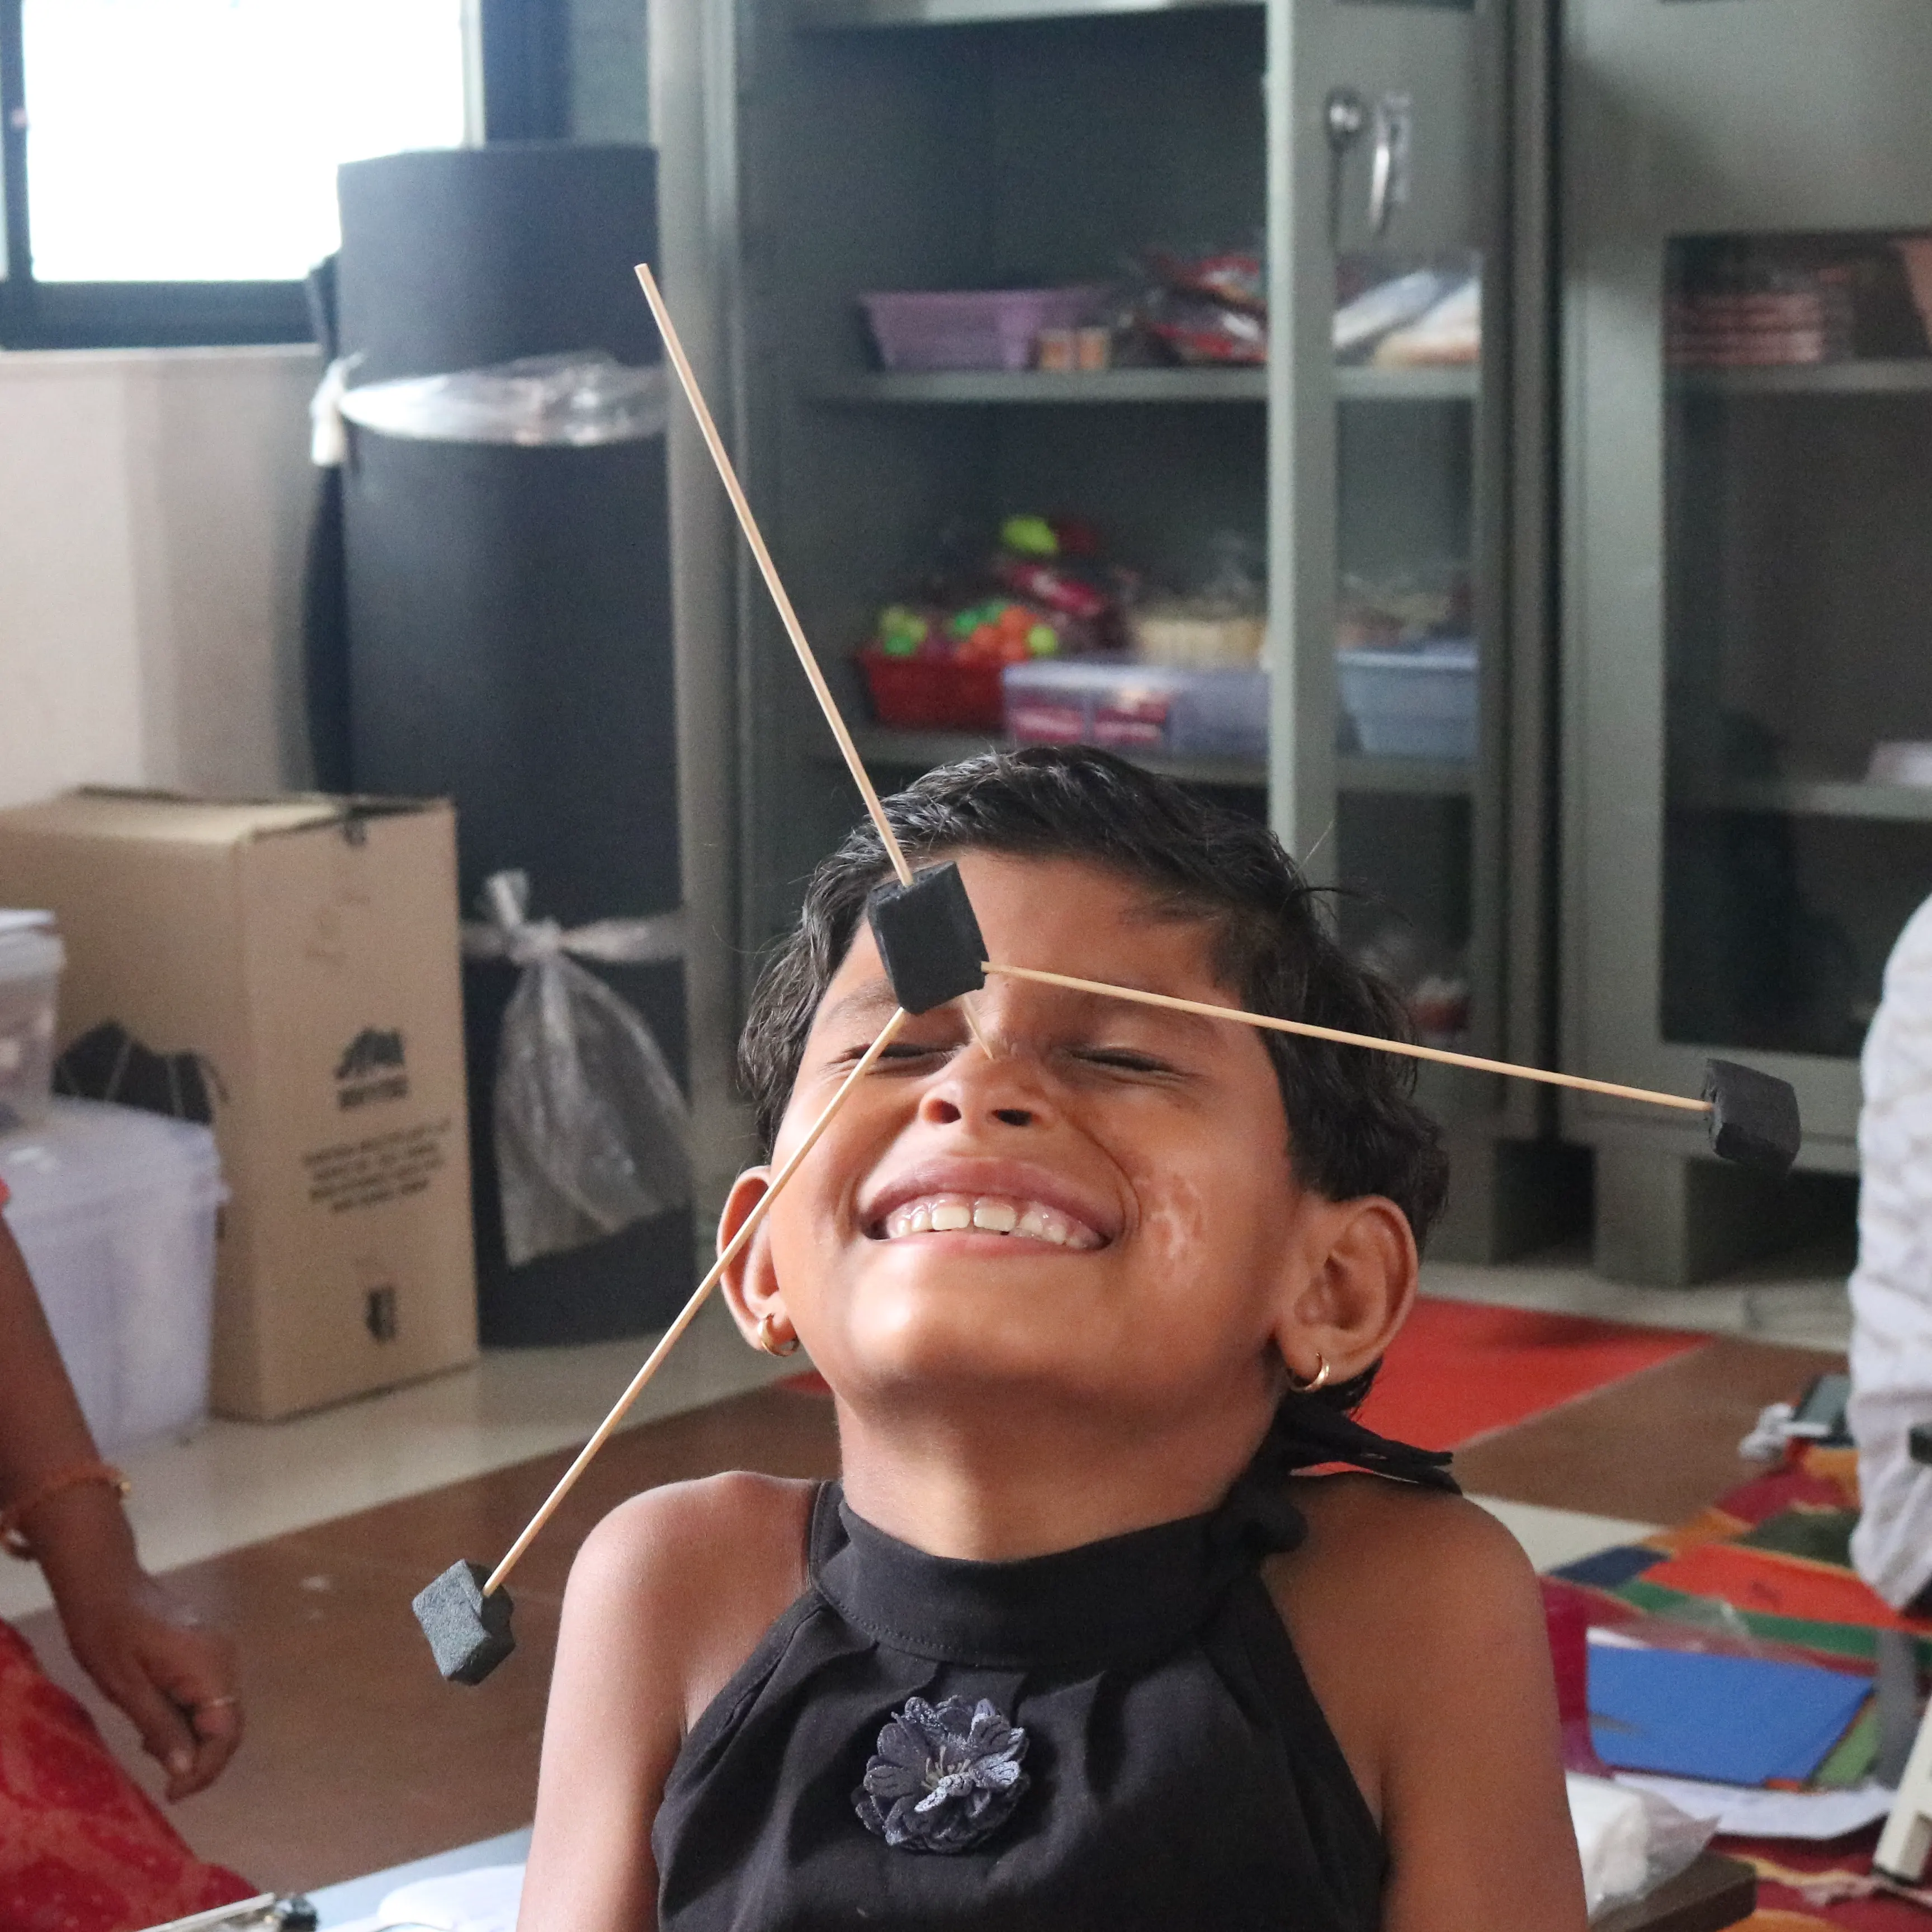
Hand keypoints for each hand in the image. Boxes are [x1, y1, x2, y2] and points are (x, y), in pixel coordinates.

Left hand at [55, 1573, 242, 1799]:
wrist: (105, 1585)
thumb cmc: (109, 1635)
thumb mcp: (127, 1688)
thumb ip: (161, 1728)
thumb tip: (186, 1769)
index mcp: (209, 1670)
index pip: (225, 1733)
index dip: (205, 1770)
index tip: (173, 1794)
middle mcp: (224, 1661)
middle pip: (227, 1724)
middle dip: (199, 1758)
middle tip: (163, 1778)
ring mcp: (217, 1653)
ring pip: (217, 1710)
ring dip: (191, 1738)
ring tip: (150, 1747)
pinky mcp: (204, 1650)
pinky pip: (207, 1694)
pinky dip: (187, 1717)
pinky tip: (155, 1721)